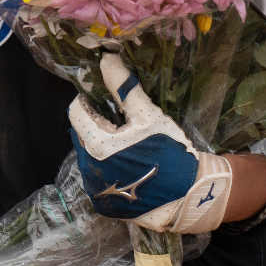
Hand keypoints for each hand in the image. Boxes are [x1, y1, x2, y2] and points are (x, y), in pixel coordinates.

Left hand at [68, 53, 233, 233]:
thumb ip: (123, 88)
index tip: (100, 98)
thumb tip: (105, 59)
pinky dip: (106, 169)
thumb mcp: (148, 115)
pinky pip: (97, 179)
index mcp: (96, 146)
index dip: (86, 101)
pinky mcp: (104, 206)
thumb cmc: (169, 151)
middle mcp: (88, 171)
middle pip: (81, 136)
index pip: (76, 114)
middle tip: (119, 121)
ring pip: (88, 158)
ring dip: (100, 147)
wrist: (189, 195)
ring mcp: (95, 191)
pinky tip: (127, 166)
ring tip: (125, 144)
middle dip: (95, 124)